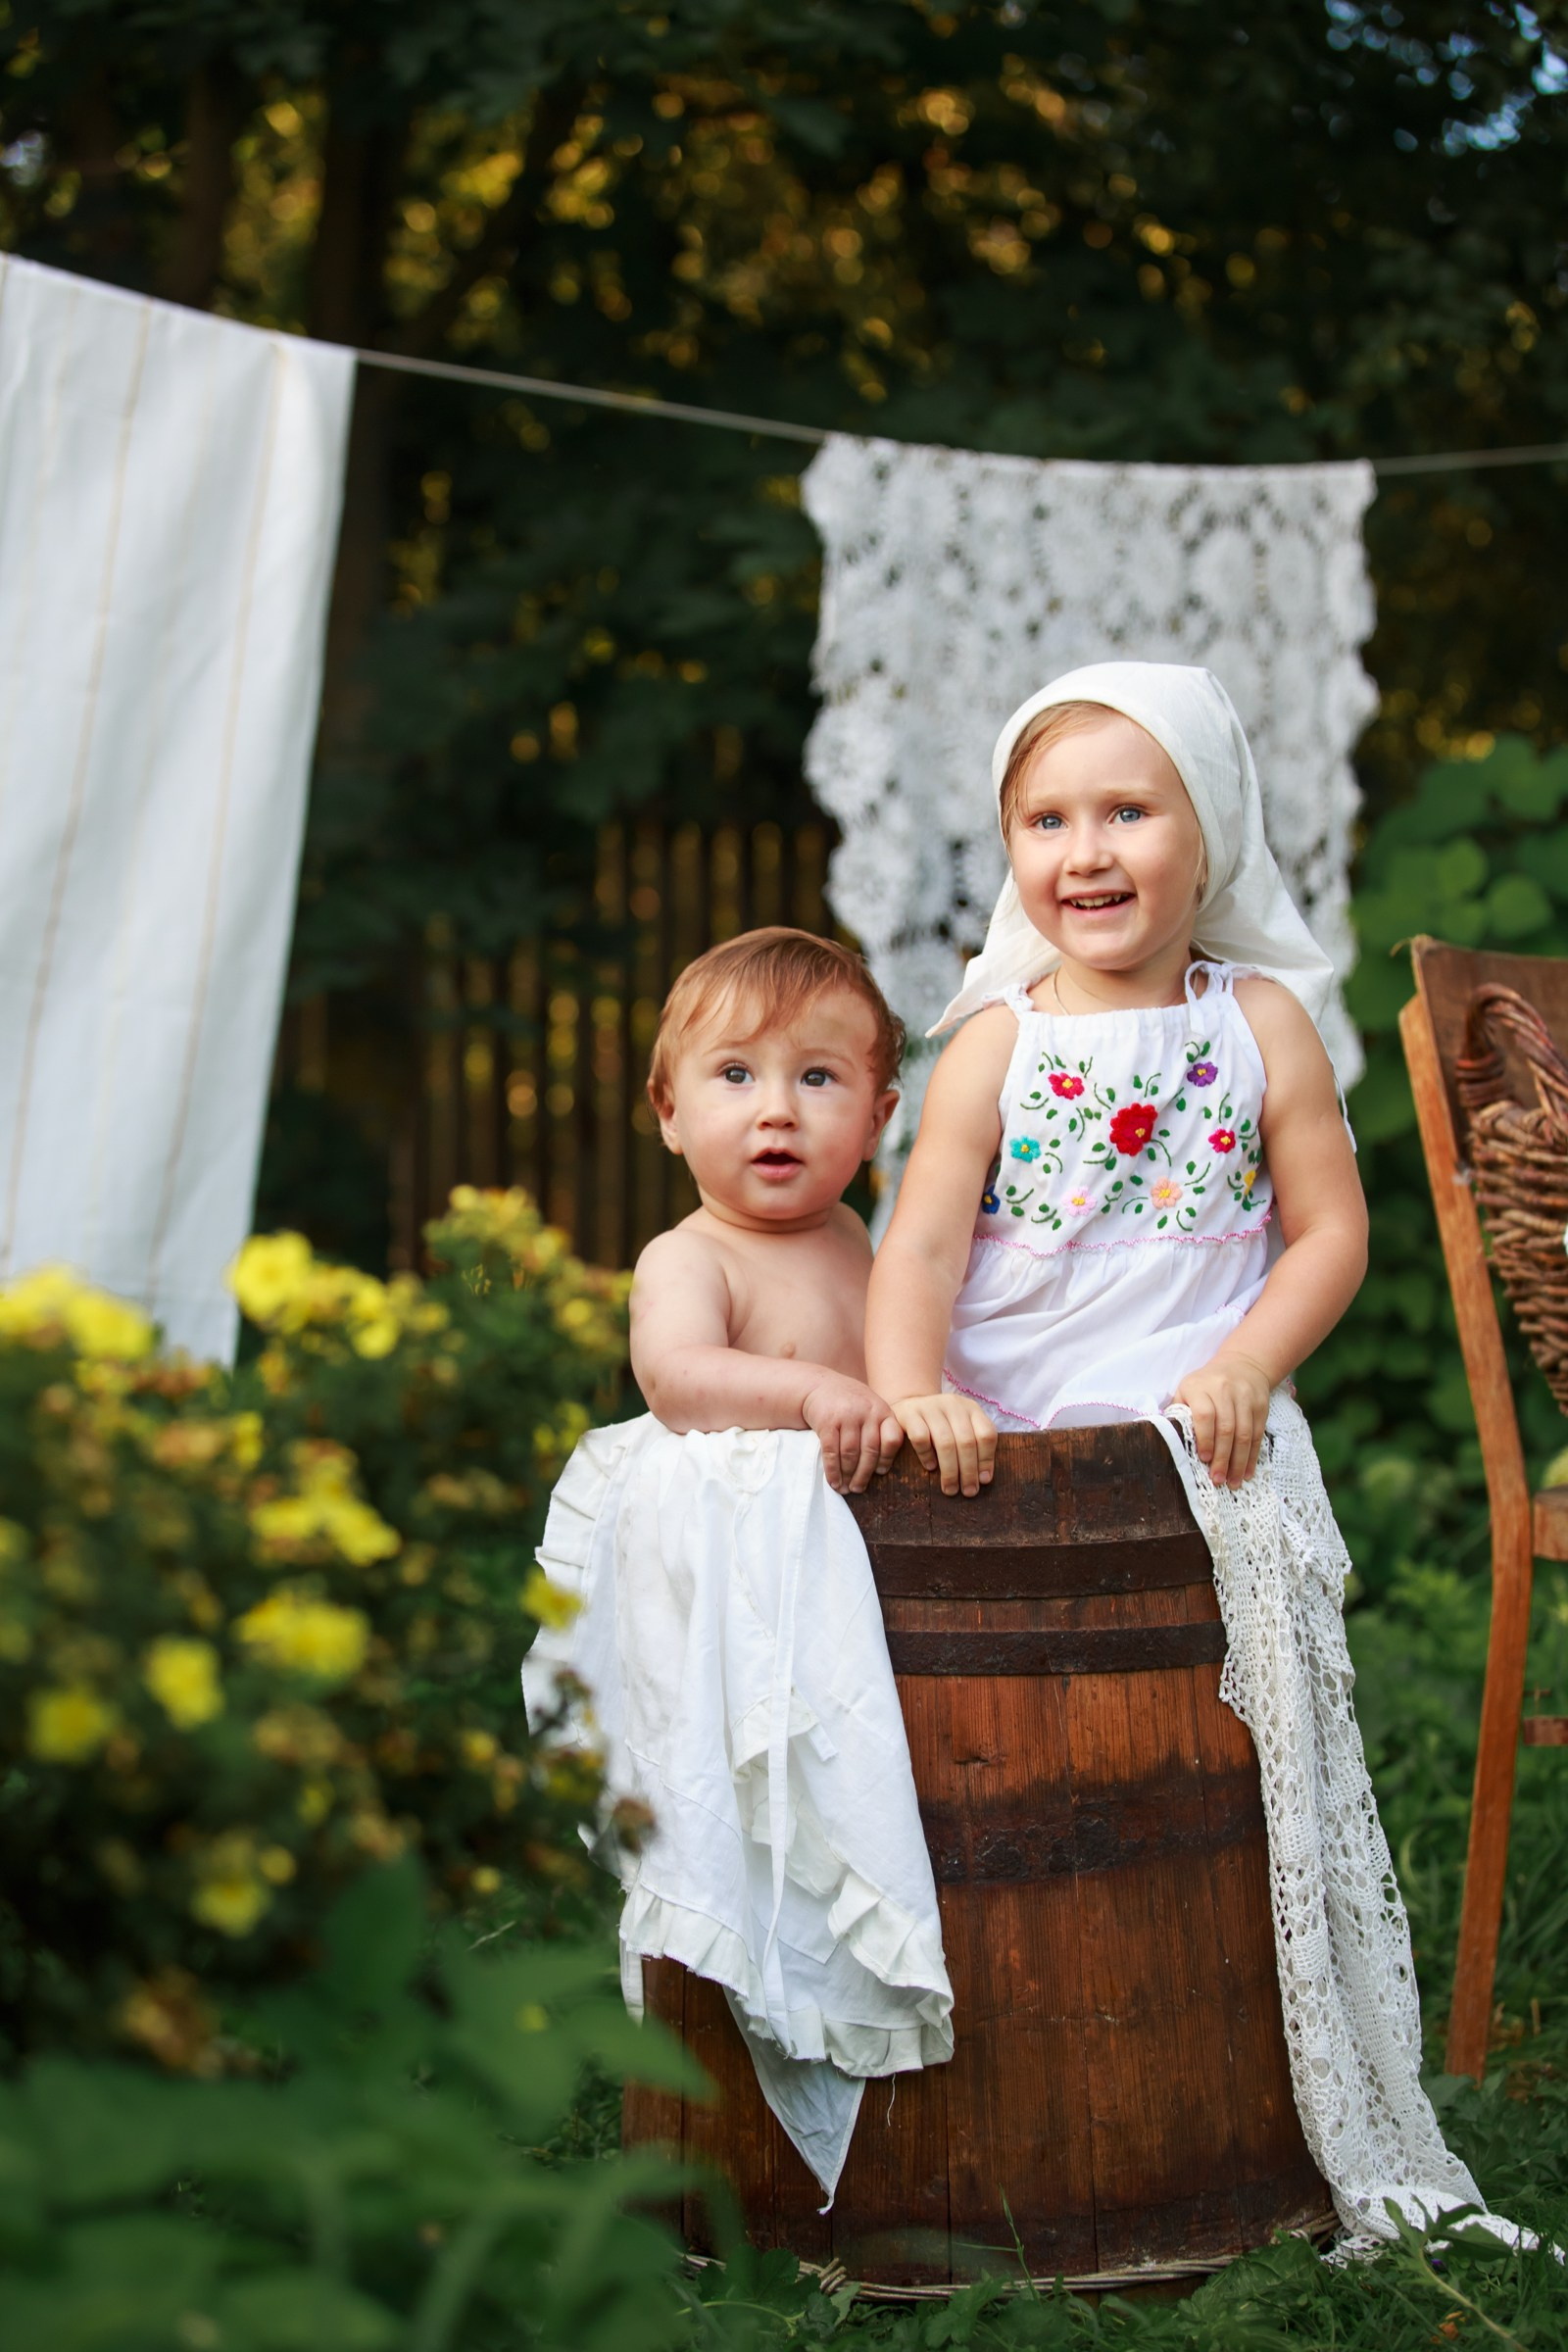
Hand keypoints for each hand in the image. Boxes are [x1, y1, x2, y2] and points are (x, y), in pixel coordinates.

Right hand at [801, 1375, 903, 1493]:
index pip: (892, 1440)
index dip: (887, 1459)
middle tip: (858, 1489)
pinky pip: (831, 1452)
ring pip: (850, 1454)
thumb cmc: (850, 1404)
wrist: (820, 1386)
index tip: (880, 1473)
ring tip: (845, 1489)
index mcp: (882, 1411)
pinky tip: (833, 1481)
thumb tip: (882, 1468)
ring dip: (847, 1475)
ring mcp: (846, 1416)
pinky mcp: (827, 1421)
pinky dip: (832, 1470)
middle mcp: (867, 1412)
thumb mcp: (871, 1408)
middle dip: (864, 1475)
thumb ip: (880, 1430)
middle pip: (870, 1451)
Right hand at [894, 1393, 995, 1497]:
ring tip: (950, 1489)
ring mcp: (930, 1407)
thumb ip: (974, 1448)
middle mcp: (953, 1404)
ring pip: (945, 1442)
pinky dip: (927, 1455)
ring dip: (950, 1470)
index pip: (986, 1434)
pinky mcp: (910, 1414)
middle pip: (967, 1441)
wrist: (909, 1405)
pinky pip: (921, 1438)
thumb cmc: (939, 1425)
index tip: (983, 1481)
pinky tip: (930, 1468)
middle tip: (968, 1492)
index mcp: (971, 1408)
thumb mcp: (960, 1429)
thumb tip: (983, 1479)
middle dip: (969, 1471)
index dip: (986, 1460)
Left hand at [1172, 1351, 1272, 1488]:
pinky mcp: (1261, 1406)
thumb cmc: (1206, 1385)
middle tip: (1217, 1480)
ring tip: (1233, 1482)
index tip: (1204, 1459)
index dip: (1205, 1439)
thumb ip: (1179, 1413)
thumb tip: (1167, 1442)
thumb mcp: (1186, 1390)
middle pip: (1226, 1428)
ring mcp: (1245, 1398)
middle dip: (1222, 1458)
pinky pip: (1258, 1434)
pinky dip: (1252, 1456)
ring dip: (1239, 1462)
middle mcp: (1224, 1391)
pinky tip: (1247, 1472)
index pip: (1205, 1415)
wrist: (1241, 1365)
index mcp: (1200, 1387)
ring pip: (1245, 1434)